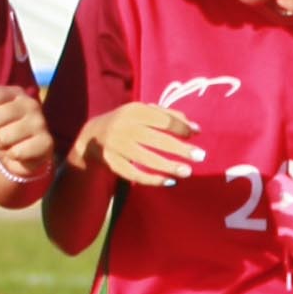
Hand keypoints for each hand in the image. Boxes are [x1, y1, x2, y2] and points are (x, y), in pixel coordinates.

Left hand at [0, 83, 54, 191]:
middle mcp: (30, 103)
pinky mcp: (46, 142)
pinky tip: (19, 152)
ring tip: (9, 143)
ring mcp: (40, 122)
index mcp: (14, 93)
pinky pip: (16, 152)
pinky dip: (12, 156)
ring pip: (3, 137)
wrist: (21, 157)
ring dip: (0, 145)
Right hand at [77, 99, 207, 189]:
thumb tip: (196, 129)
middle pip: (156, 140)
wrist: (91, 136)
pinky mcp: (111, 163)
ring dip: (169, 166)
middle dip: (180, 149)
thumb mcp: (143, 112)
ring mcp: (116, 146)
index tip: (194, 135)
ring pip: (146, 159)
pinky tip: (169, 182)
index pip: (162, 119)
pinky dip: (152, 179)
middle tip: (201, 156)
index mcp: (134, 111)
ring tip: (187, 172)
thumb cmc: (127, 122)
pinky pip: (134, 174)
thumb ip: (169, 116)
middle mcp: (123, 127)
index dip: (180, 128)